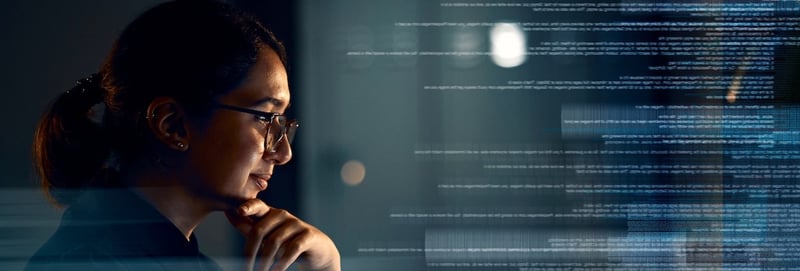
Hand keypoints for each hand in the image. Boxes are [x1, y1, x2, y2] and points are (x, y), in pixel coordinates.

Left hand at [225, 199, 340, 270]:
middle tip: (245, 268)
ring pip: (274, 241)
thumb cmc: (287, 242)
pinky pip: (292, 249)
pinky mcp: (308, 235)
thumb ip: (249, 227)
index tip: (239, 211)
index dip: (248, 206)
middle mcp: (283, 215)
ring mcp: (296, 224)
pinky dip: (281, 263)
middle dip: (250, 251)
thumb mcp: (267, 236)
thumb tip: (230, 214)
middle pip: (260, 229)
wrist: (317, 251)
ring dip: (264, 261)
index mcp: (270, 213)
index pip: (257, 205)